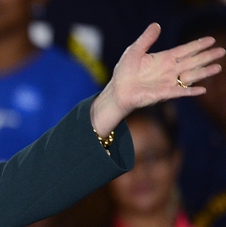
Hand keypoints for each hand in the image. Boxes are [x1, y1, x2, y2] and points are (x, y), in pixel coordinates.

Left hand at [91, 22, 224, 133]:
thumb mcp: (134, 51)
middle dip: (207, 56)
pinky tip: (202, 90)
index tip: (211, 40)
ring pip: (190, 75)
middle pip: (192, 61)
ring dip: (204, 72)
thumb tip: (156, 25)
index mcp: (164, 59)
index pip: (185, 50)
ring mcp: (168, 82)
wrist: (117, 91)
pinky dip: (190, 91)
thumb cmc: (124, 72)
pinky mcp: (164, 94)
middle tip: (222, 51)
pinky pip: (180, 92)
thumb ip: (146, 39)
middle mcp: (169, 70)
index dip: (197, 45)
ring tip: (218, 67)